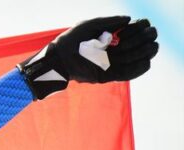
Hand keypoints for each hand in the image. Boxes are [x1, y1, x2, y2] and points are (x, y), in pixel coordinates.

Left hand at [18, 16, 158, 99]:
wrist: (59, 59)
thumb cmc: (71, 40)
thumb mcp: (90, 25)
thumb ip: (110, 21)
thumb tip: (130, 19)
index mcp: (114, 35)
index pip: (141, 28)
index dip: (140, 27)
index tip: (124, 30)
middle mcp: (117, 48)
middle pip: (146, 41)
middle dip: (142, 39)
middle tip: (122, 41)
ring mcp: (115, 61)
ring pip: (144, 55)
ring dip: (139, 51)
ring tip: (121, 50)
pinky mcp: (111, 75)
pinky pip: (133, 72)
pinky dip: (140, 66)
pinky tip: (140, 60)